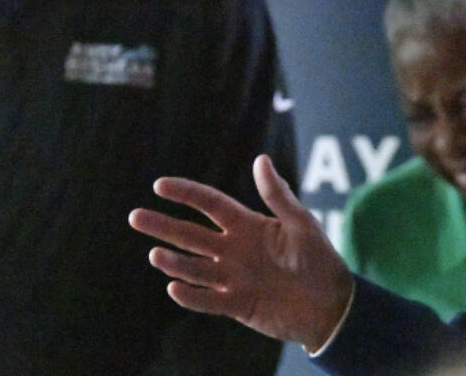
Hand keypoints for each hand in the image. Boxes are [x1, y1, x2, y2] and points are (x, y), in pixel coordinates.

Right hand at [128, 154, 353, 350]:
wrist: (331, 305)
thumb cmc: (320, 259)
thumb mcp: (302, 224)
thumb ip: (279, 196)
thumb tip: (260, 159)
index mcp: (248, 225)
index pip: (210, 205)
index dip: (186, 194)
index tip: (160, 185)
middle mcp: (234, 249)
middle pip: (192, 235)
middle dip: (164, 226)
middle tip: (135, 216)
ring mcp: (233, 278)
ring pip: (196, 268)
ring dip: (175, 262)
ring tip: (156, 255)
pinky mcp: (236, 305)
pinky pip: (208, 301)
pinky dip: (191, 297)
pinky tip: (174, 288)